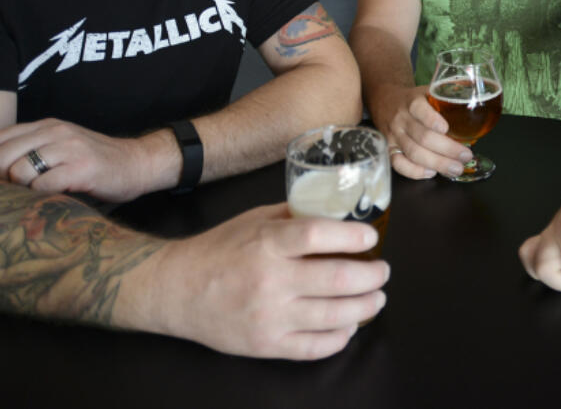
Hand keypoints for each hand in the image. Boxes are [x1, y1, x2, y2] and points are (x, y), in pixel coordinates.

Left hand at [0, 118, 166, 201]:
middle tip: (13, 193)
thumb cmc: (96, 162)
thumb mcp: (62, 145)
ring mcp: (69, 149)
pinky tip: (51, 199)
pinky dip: (39, 197)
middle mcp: (55, 132)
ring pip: (18, 171)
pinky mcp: (83, 168)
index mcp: (46, 126)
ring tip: (33, 196)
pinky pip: (42, 185)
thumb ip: (34, 149)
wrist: (139, 163)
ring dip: (20, 191)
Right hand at [153, 203, 388, 359]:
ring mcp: (269, 317)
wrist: (176, 289)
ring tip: (376, 299)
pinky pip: (315, 347)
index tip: (370, 238)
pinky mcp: (266, 345)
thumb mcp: (254, 220)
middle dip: (371, 276)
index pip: (319, 235)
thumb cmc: (219, 250)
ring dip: (364, 307)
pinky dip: (340, 338)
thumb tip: (336, 213)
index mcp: (267, 243)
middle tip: (383, 272)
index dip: (352, 237)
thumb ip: (294, 217)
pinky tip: (349, 327)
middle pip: (336, 280)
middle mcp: (270, 281)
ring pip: (333, 316)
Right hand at [370, 85, 469, 179]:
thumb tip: (479, 105)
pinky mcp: (389, 149)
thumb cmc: (414, 99)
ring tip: (456, 168)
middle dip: (446, 149)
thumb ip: (448, 98)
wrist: (386, 101)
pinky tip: (431, 173)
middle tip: (465, 156)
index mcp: (412, 101)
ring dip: (437, 163)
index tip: (446, 128)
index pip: (418, 108)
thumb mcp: (429, 91)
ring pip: (413, 152)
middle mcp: (401, 119)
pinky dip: (414, 172)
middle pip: (422, 137)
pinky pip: (398, 164)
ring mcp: (394, 135)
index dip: (431, 119)